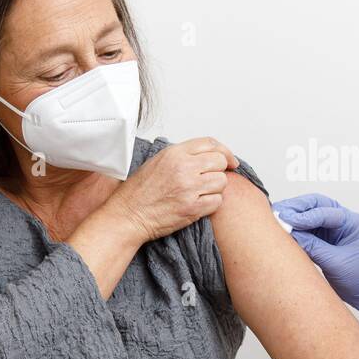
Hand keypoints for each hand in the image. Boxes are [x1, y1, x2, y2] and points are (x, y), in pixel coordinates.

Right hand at [110, 137, 238, 243]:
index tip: (229, 160)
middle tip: (211, 179)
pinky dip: (212, 204)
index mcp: (174, 153)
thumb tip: (205, 156)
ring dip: (216, 189)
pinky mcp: (193, 208)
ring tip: (201, 193)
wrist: (128, 215)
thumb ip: (182, 156)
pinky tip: (199, 204)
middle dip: (220, 170)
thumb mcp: (157, 162)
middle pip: (220, 162)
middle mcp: (184, 167)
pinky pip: (218, 202)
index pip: (210, 143)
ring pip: (222, 182)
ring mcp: (189, 188)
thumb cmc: (139, 192)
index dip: (224, 151)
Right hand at [272, 193, 358, 335]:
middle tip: (276, 213)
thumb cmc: (358, 277)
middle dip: (295, 208)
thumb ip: (313, 247)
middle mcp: (342, 219)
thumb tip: (291, 234)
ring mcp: (331, 225)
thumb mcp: (334, 263)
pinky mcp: (322, 234)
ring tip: (274, 218)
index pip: (324, 212)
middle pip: (314, 204)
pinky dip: (293, 225)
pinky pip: (305, 225)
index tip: (285, 220)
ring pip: (308, 211)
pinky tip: (281, 227)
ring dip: (292, 214)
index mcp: (351, 221)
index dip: (303, 216)